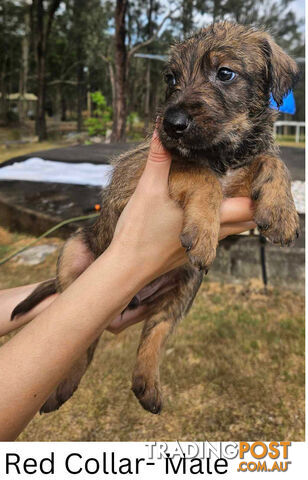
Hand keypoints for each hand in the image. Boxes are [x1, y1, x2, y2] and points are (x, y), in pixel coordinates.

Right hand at [4, 132, 255, 336]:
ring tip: (239, 196)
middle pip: (247, 222)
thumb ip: (158, 160)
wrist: (126, 268)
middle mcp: (213, 236)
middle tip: (255, 185)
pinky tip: (211, 217)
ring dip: (239, 215)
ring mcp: (203, 250)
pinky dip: (222, 225)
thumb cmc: (138, 231)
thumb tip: (162, 132)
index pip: (249, 209)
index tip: (262, 179)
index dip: (261, 197)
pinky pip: (217, 240)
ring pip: (233, 231)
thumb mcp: (147, 190)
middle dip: (255, 204)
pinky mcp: (192, 256)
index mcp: (209, 218)